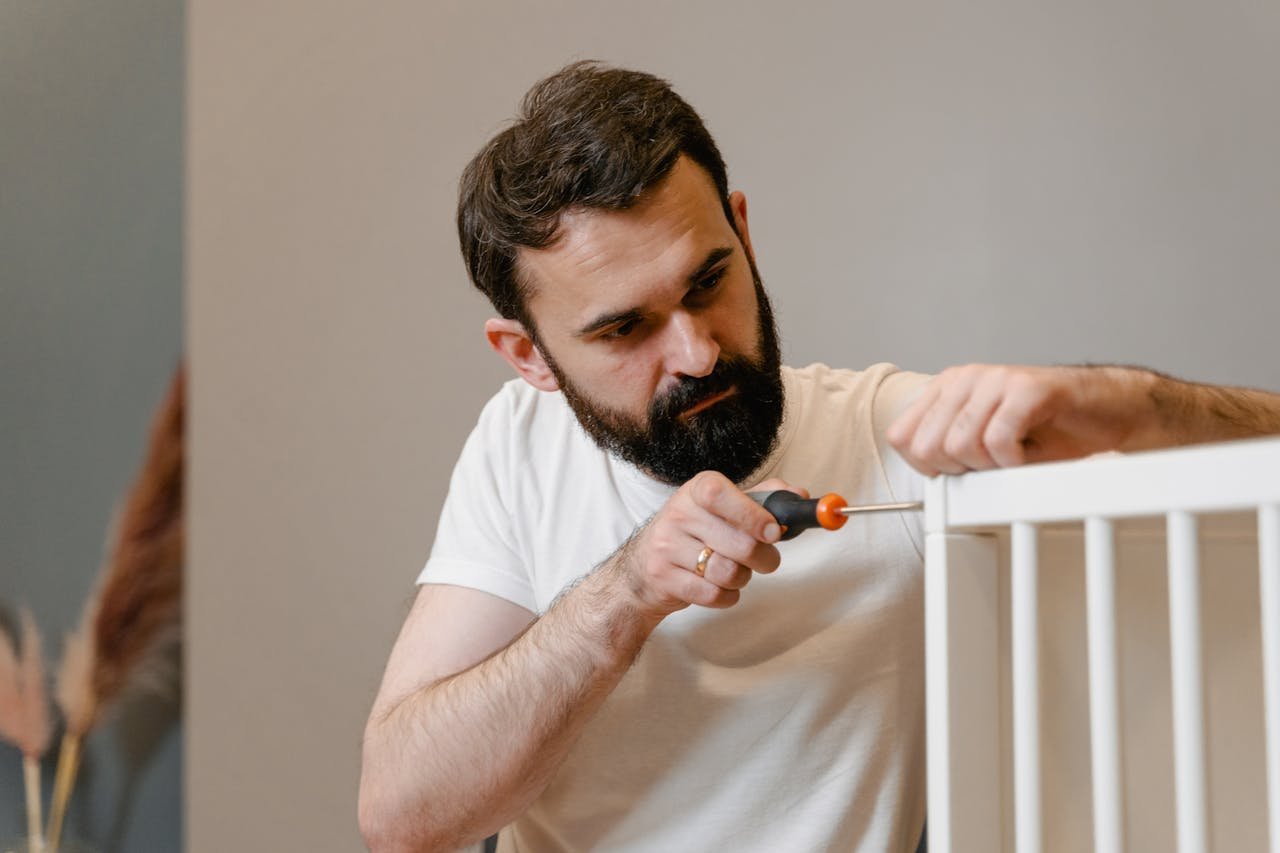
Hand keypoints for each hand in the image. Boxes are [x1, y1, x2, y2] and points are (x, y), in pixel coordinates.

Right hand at [605, 472, 805, 622]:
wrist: (641, 569)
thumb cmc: (693, 534)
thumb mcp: (721, 508)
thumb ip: (761, 499)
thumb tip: (798, 496)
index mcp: (696, 491)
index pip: (721, 495)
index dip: (752, 515)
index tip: (775, 532)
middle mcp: (678, 514)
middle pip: (737, 543)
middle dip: (763, 558)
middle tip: (767, 559)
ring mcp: (666, 547)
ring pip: (727, 572)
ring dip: (743, 578)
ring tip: (737, 572)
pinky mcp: (664, 577)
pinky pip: (712, 595)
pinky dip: (727, 596)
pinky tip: (720, 587)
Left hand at [885, 364, 1155, 475]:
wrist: (1107, 411)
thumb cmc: (1049, 431)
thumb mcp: (985, 444)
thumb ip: (949, 452)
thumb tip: (927, 481)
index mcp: (947, 390)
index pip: (902, 437)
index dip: (928, 467)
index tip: (960, 472)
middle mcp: (965, 379)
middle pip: (928, 446)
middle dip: (959, 471)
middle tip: (993, 466)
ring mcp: (994, 379)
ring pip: (959, 446)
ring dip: (990, 467)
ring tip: (1014, 457)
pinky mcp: (1026, 388)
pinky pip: (998, 441)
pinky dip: (1013, 462)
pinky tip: (1029, 454)